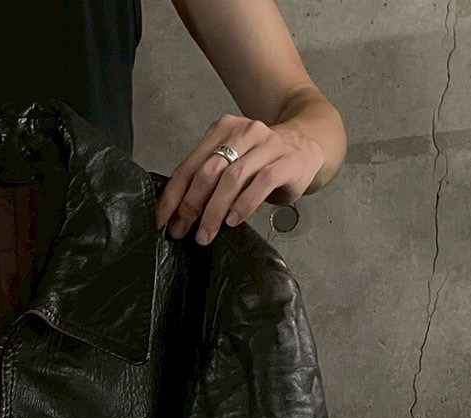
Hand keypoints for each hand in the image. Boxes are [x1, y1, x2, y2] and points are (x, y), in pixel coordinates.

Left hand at [155, 113, 323, 245]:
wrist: (308, 144)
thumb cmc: (263, 161)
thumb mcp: (232, 163)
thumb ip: (208, 179)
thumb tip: (178, 215)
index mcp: (222, 130)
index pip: (189, 166)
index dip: (173, 196)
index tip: (162, 221)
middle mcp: (243, 132)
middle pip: (208, 172)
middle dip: (191, 206)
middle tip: (182, 231)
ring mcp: (267, 144)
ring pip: (232, 178)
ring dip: (215, 210)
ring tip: (206, 233)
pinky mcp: (286, 160)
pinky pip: (261, 182)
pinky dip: (244, 204)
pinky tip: (233, 220)